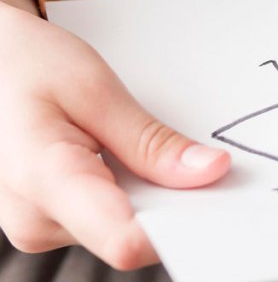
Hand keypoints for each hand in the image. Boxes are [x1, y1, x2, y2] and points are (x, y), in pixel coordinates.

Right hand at [0, 0, 229, 269]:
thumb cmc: (28, 65)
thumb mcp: (94, 89)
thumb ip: (150, 141)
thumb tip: (210, 172)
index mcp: (43, 180)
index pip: (126, 241)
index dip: (181, 225)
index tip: (220, 194)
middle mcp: (34, 220)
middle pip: (131, 235)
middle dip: (173, 202)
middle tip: (199, 159)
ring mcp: (37, 226)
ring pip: (122, 228)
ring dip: (151, 195)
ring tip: (147, 148)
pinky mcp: (47, 222)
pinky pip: (107, 219)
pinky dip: (132, 193)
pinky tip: (130, 160)